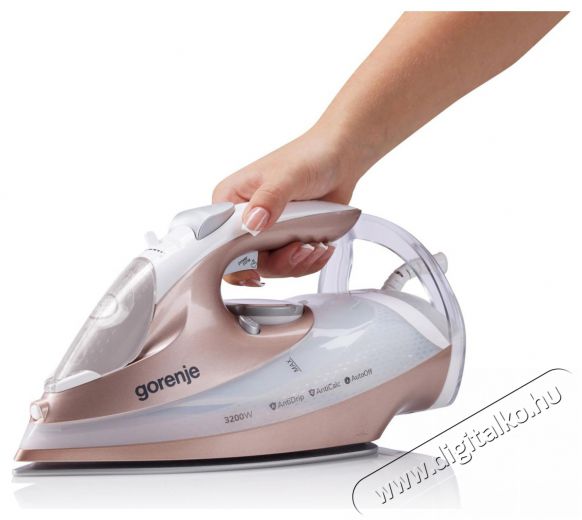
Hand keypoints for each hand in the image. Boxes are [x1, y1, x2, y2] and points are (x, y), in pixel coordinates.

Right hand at [212, 125, 360, 285]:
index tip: (260, 265)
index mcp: (231, 200)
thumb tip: (253, 222)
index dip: (238, 260)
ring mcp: (265, 232)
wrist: (339, 158)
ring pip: (271, 267)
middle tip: (300, 247)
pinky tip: (319, 248)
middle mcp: (244, 219)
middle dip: (278, 262)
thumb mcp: (287, 175)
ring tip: (314, 246)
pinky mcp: (284, 240)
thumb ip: (269, 198)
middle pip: (248, 261)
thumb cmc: (309, 156)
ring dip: (296, 263)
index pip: (220, 241)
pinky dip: (307, 263)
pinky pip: (289, 265)